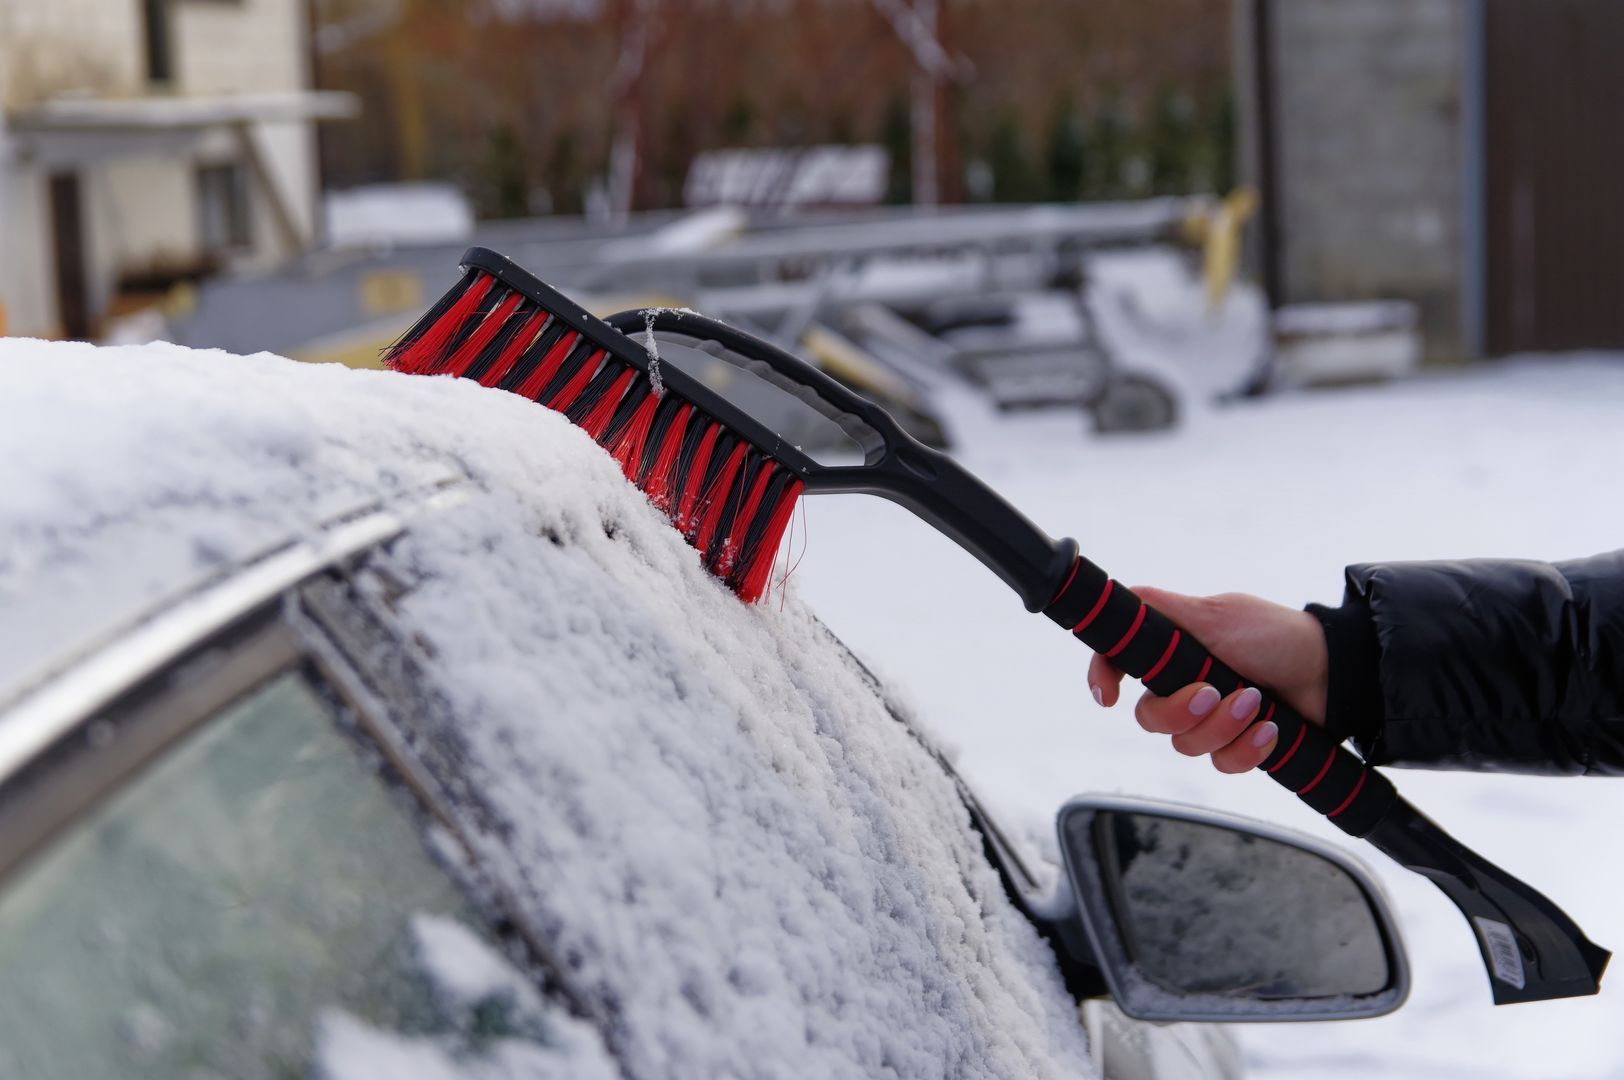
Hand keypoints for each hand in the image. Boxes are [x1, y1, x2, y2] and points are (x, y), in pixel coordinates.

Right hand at [1088, 587, 1328, 773]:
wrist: (1334, 672)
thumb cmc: (1276, 635)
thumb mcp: (1216, 614)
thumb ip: (1162, 609)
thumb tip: (1119, 601)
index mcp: (1172, 652)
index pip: (1120, 663)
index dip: (1103, 678)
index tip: (1110, 696)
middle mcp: (1185, 686)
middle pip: (1150, 717)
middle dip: (1181, 711)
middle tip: (1213, 694)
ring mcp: (1212, 719)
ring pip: (1186, 744)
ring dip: (1222, 727)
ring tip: (1255, 704)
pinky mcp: (1238, 744)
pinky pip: (1222, 763)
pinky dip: (1246, 749)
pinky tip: (1270, 730)